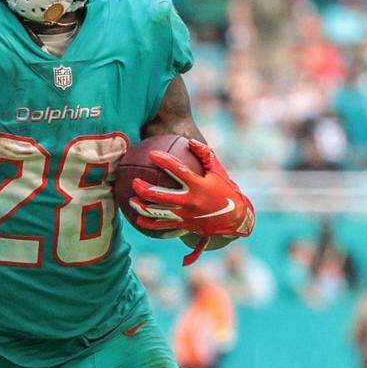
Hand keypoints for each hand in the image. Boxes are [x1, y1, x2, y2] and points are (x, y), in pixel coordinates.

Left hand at [130, 139, 255, 238]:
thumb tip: (190, 141)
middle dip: (144, 188)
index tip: (151, 153)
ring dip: (142, 207)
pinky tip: (138, 219)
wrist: (235, 218)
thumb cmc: (225, 190)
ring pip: (158, 213)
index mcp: (198, 186)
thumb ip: (205, 154)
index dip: (164, 161)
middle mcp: (190, 201)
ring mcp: (186, 215)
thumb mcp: (218, 171)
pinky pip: (163, 226)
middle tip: (134, 181)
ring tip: (131, 200)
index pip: (178, 171)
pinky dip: (149, 224)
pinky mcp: (184, 225)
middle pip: (161, 196)